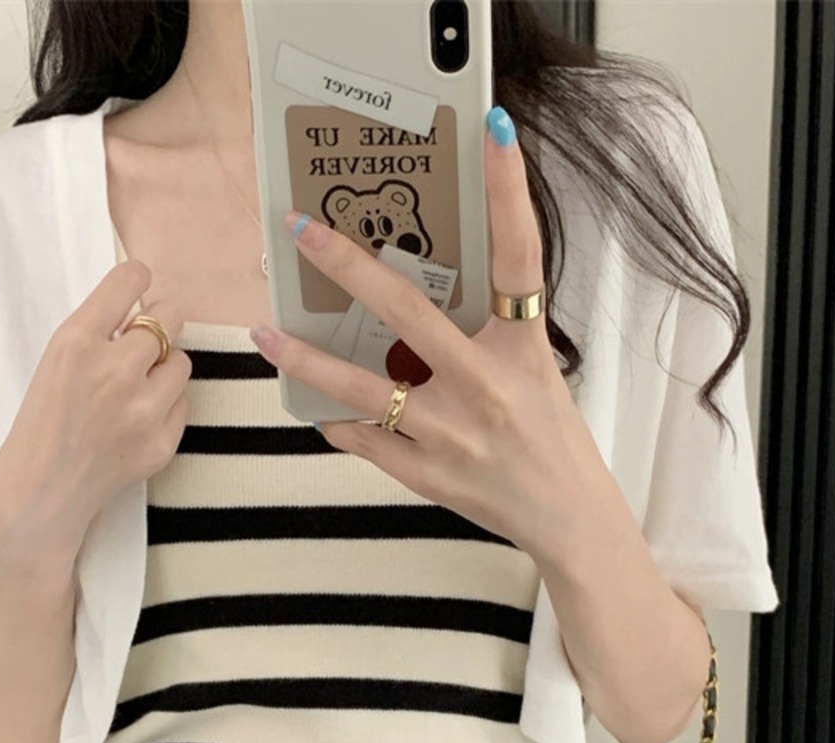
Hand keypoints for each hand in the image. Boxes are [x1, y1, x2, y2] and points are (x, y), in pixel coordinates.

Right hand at [0, 262, 193, 556]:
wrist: (42, 491)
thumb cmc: (42, 422)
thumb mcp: (54, 362)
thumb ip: (96, 333)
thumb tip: (142, 309)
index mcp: (77, 342)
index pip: (128, 281)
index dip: (138, 279)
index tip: (140, 285)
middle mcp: (114, 371)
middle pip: (168, 317)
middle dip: (158, 325)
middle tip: (143, 341)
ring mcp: (142, 410)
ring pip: (182, 361)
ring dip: (165, 367)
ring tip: (137, 386)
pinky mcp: (161, 442)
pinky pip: (183, 402)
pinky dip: (167, 405)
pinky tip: (138, 418)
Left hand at [248, 105, 602, 560]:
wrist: (568, 520)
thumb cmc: (552, 440)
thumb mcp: (535, 373)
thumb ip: (486, 335)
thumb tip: (414, 307)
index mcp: (522, 349)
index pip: (519, 257)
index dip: (509, 191)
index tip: (495, 130)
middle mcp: (486, 386)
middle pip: (408, 313)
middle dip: (348, 266)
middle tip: (303, 228)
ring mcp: (451, 433)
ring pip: (363, 388)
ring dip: (307, 358)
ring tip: (266, 333)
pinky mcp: (428, 474)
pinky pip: (366, 441)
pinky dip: (338, 422)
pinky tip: (315, 408)